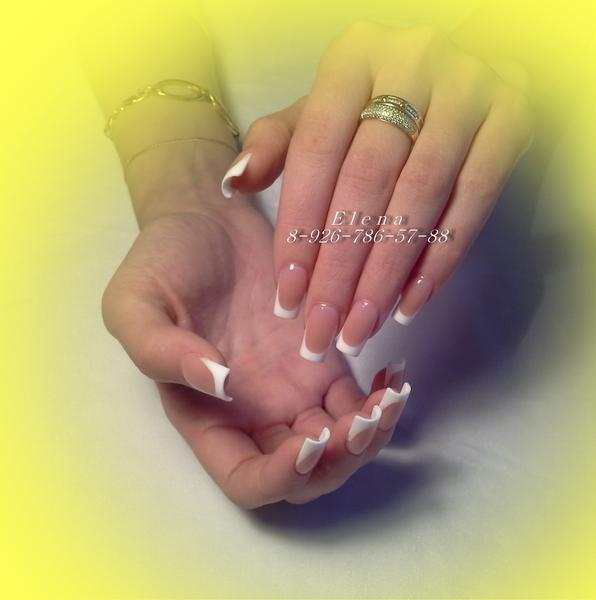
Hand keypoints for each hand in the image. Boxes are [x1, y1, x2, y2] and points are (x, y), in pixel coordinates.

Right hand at [101, 157, 410, 507]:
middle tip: (364, 421)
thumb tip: (216, 383)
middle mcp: (255, 413)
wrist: (208, 218)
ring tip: (390, 398)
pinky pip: (358, 399)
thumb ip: (160, 350)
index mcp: (208, 415)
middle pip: (306, 474)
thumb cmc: (164, 260)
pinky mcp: (322, 359)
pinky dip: (380, 399)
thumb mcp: (134, 303)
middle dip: (340, 461)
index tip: (307, 442)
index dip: (280, 477)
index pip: (248, 478)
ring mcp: (293, 388)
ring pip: (340, 442)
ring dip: (371, 435)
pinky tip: (392, 374)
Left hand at [222, 22, 534, 358]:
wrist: (455, 71)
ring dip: (385, 277)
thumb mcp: (320, 108)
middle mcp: (412, 66)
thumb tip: (236, 182)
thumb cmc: (374, 98)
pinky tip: (406, 305)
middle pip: (366, 186)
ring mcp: (468, 93)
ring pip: (418, 201)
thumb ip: (277, 142)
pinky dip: (438, 262)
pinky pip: (471, 205)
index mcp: (352, 60)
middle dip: (340, 268)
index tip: (288, 294)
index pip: (315, 155)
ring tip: (358, 329)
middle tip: (321, 328)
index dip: (300, 229)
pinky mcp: (510, 123)